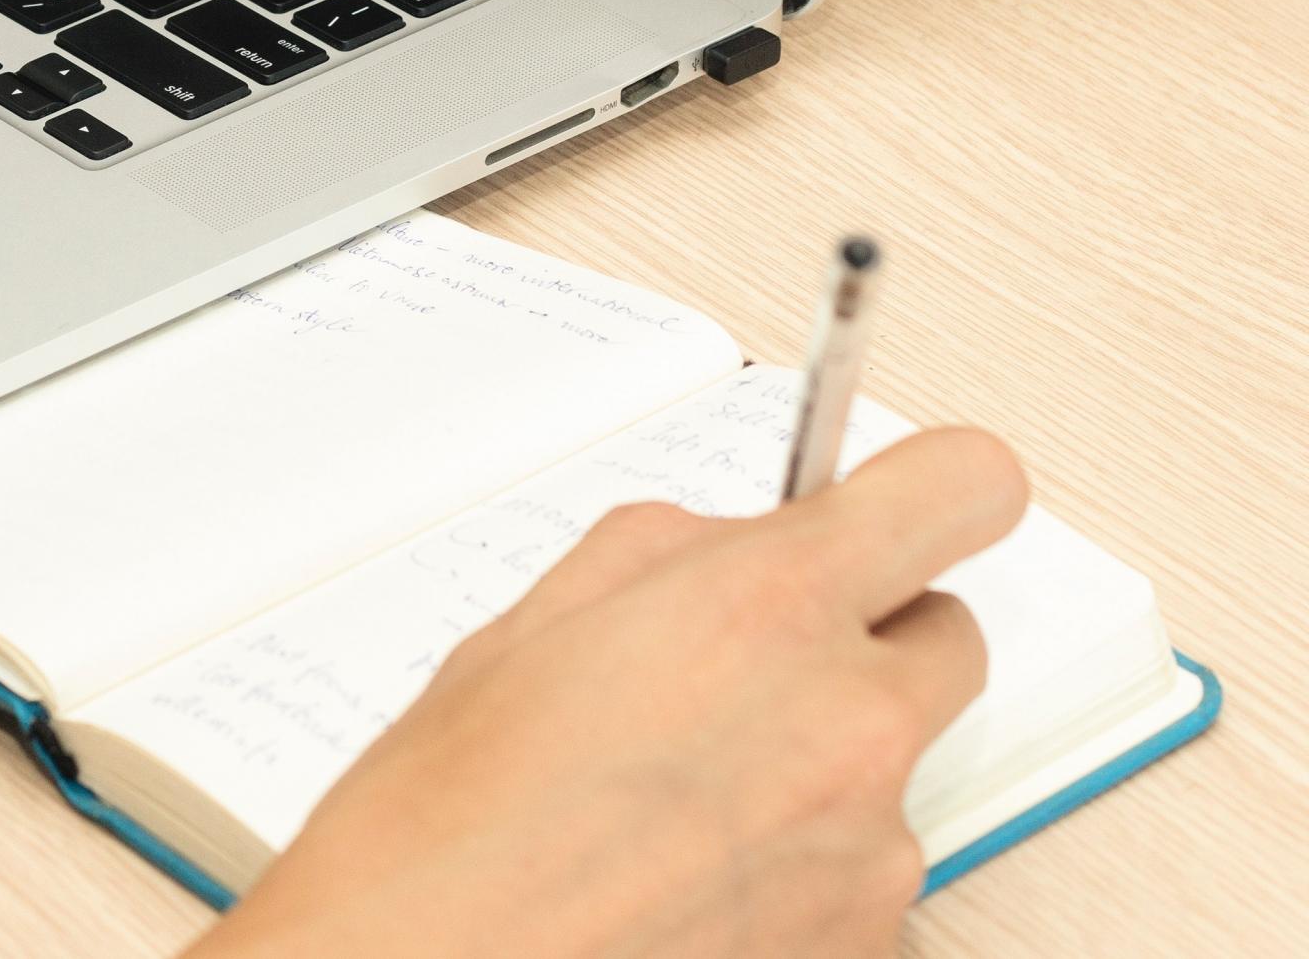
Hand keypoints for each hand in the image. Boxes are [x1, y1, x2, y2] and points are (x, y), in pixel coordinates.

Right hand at [193, 427, 1028, 958]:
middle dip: (862, 643)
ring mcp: (870, 853)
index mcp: (766, 608)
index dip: (935, 491)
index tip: (914, 506)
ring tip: (666, 809)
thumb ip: (666, 561)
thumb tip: (728, 546)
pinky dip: (794, 873)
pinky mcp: (865, 950)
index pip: (961, 489)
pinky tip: (681, 880)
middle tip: (746, 675)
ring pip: (888, 771)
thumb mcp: (526, 633)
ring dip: (812, 772)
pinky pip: (860, 878)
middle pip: (947, 639)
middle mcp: (848, 723)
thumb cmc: (441, 834)